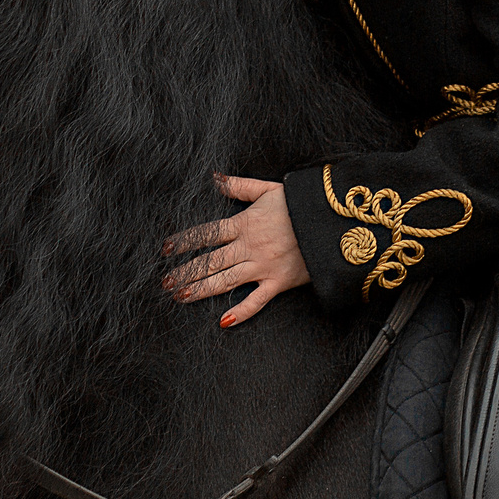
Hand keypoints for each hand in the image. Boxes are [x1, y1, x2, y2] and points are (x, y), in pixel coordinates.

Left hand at [162, 174, 305, 327]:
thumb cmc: (302, 203)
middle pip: (210, 261)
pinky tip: (224, 320)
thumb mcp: (270, 188)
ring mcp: (263, 267)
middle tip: (165, 282)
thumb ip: (240, 186)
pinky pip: (257, 300)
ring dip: (202, 289)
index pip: (207, 234)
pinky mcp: (279, 283)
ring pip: (225, 281)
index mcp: (244, 224)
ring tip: (181, 297)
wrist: (332, 222)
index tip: (165, 249)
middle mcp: (249, 247)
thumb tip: (215, 178)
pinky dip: (242, 312)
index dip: (184, 241)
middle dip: (186, 272)